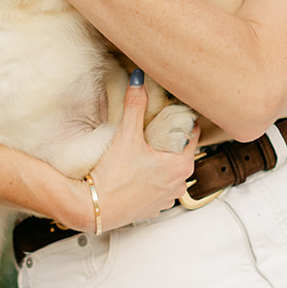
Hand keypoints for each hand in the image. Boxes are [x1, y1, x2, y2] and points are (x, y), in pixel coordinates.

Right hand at [90, 77, 198, 230]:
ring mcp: (167, 198)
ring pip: (170, 170)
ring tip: (143, 149)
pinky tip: (137, 170)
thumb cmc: (113, 177)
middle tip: (153, 127)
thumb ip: (135, 105)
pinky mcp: (153, 207)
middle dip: (169, 140)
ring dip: (160, 160)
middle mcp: (179, 184)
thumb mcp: (126, 136)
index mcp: (181, 166)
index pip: (192, 133)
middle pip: (181, 152)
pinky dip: (151, 177)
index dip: (181, 120)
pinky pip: (158, 186)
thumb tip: (139, 80)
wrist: (94, 207)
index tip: (170, 112)